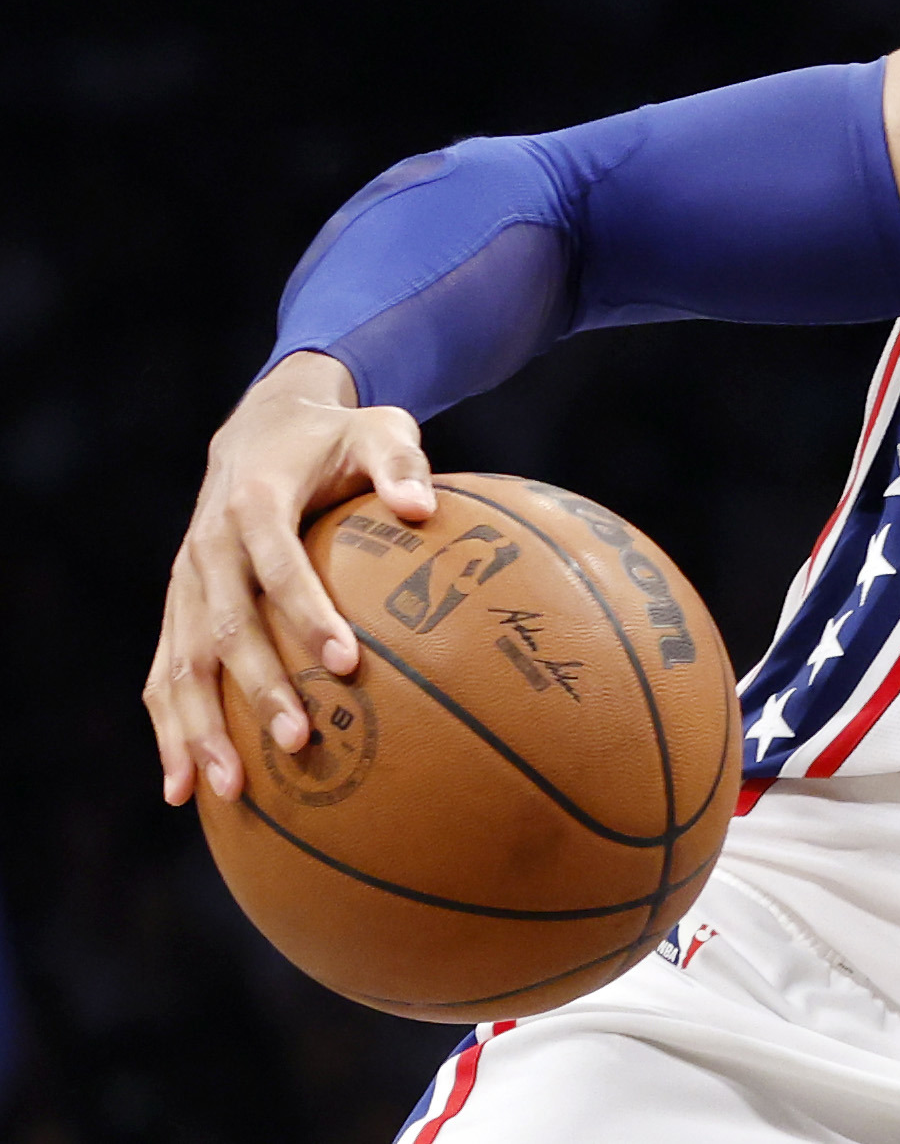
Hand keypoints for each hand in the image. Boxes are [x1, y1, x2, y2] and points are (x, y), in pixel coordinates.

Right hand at [144, 354, 435, 805]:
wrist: (261, 425)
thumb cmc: (336, 438)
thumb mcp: (378, 429)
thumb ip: (399, 463)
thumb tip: (420, 507)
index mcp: (254, 503)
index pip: (279, 566)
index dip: (309, 613)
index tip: (347, 661)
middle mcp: (207, 547)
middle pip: (225, 628)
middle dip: (259, 688)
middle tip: (299, 740)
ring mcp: (185, 583)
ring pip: (180, 665)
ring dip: (200, 729)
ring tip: (230, 789)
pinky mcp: (178, 608)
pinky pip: (162, 677)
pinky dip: (168, 732)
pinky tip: (183, 790)